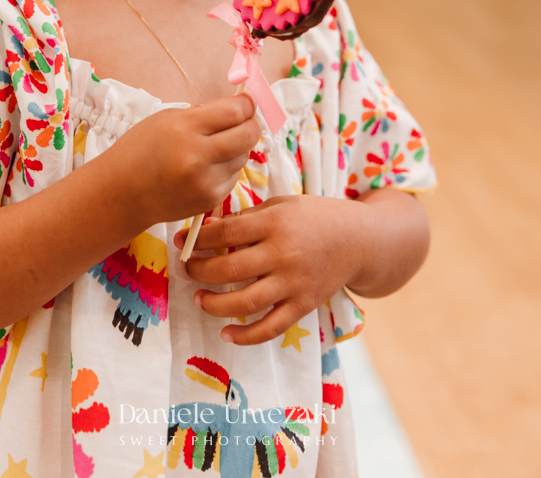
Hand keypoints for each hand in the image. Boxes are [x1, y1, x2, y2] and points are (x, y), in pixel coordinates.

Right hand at [112, 93, 261, 226]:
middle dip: (251, 124)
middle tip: (245, 120)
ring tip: (217, 145)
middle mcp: (197, 157)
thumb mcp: (167, 120)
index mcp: (184, 129)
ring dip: (238, 147)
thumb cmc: (140, 150)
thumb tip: (239, 109)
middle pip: (248, 135)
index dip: (246, 104)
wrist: (121, 194)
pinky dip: (227, 167)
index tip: (246, 102)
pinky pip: (233, 176)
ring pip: (243, 156)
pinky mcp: (209, 200)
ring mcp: (205, 182)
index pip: (235, 112)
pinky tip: (207, 166)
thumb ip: (204, 115)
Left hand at [174, 189, 428, 345]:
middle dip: (200, 271)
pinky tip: (227, 333)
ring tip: (199, 299)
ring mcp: (294, 283)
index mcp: (277, 222)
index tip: (181, 241)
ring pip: (245, 302)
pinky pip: (271, 327)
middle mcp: (284, 254)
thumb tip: (210, 229)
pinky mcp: (303, 305)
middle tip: (186, 269)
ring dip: (215, 304)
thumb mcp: (284, 204)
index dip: (199, 238)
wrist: (360, 240)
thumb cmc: (316, 216)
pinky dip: (246, 335)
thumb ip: (250, 217)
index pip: (228, 232)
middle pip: (230, 268)